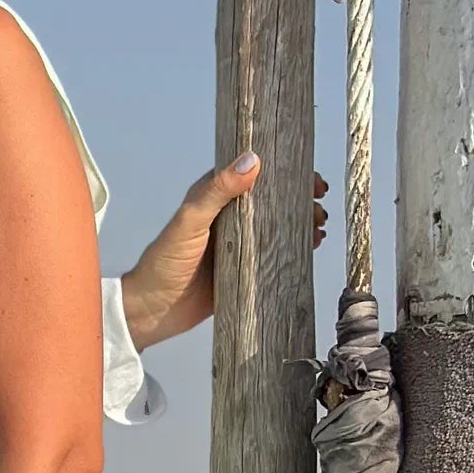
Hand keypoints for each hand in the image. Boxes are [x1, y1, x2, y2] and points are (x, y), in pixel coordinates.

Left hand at [119, 160, 328, 349]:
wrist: (153, 311)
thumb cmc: (164, 264)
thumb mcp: (190, 222)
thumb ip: (216, 192)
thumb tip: (251, 161)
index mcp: (215, 198)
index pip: (254, 175)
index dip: (284, 171)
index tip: (309, 176)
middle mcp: (229, 217)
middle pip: (272, 199)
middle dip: (300, 198)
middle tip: (320, 203)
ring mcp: (238, 243)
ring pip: (278, 225)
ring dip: (302, 222)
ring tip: (319, 225)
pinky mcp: (244, 268)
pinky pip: (275, 253)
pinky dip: (295, 247)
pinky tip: (311, 246)